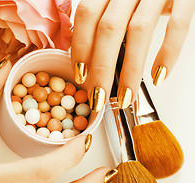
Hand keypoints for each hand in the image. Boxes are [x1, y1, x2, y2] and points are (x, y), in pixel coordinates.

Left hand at [72, 0, 194, 108]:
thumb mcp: (112, 1)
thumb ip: (97, 20)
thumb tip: (82, 56)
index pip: (86, 16)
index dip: (80, 47)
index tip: (80, 76)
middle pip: (109, 29)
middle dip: (101, 68)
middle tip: (98, 98)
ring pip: (139, 31)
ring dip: (130, 70)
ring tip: (125, 97)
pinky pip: (177, 25)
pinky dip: (168, 53)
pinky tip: (158, 77)